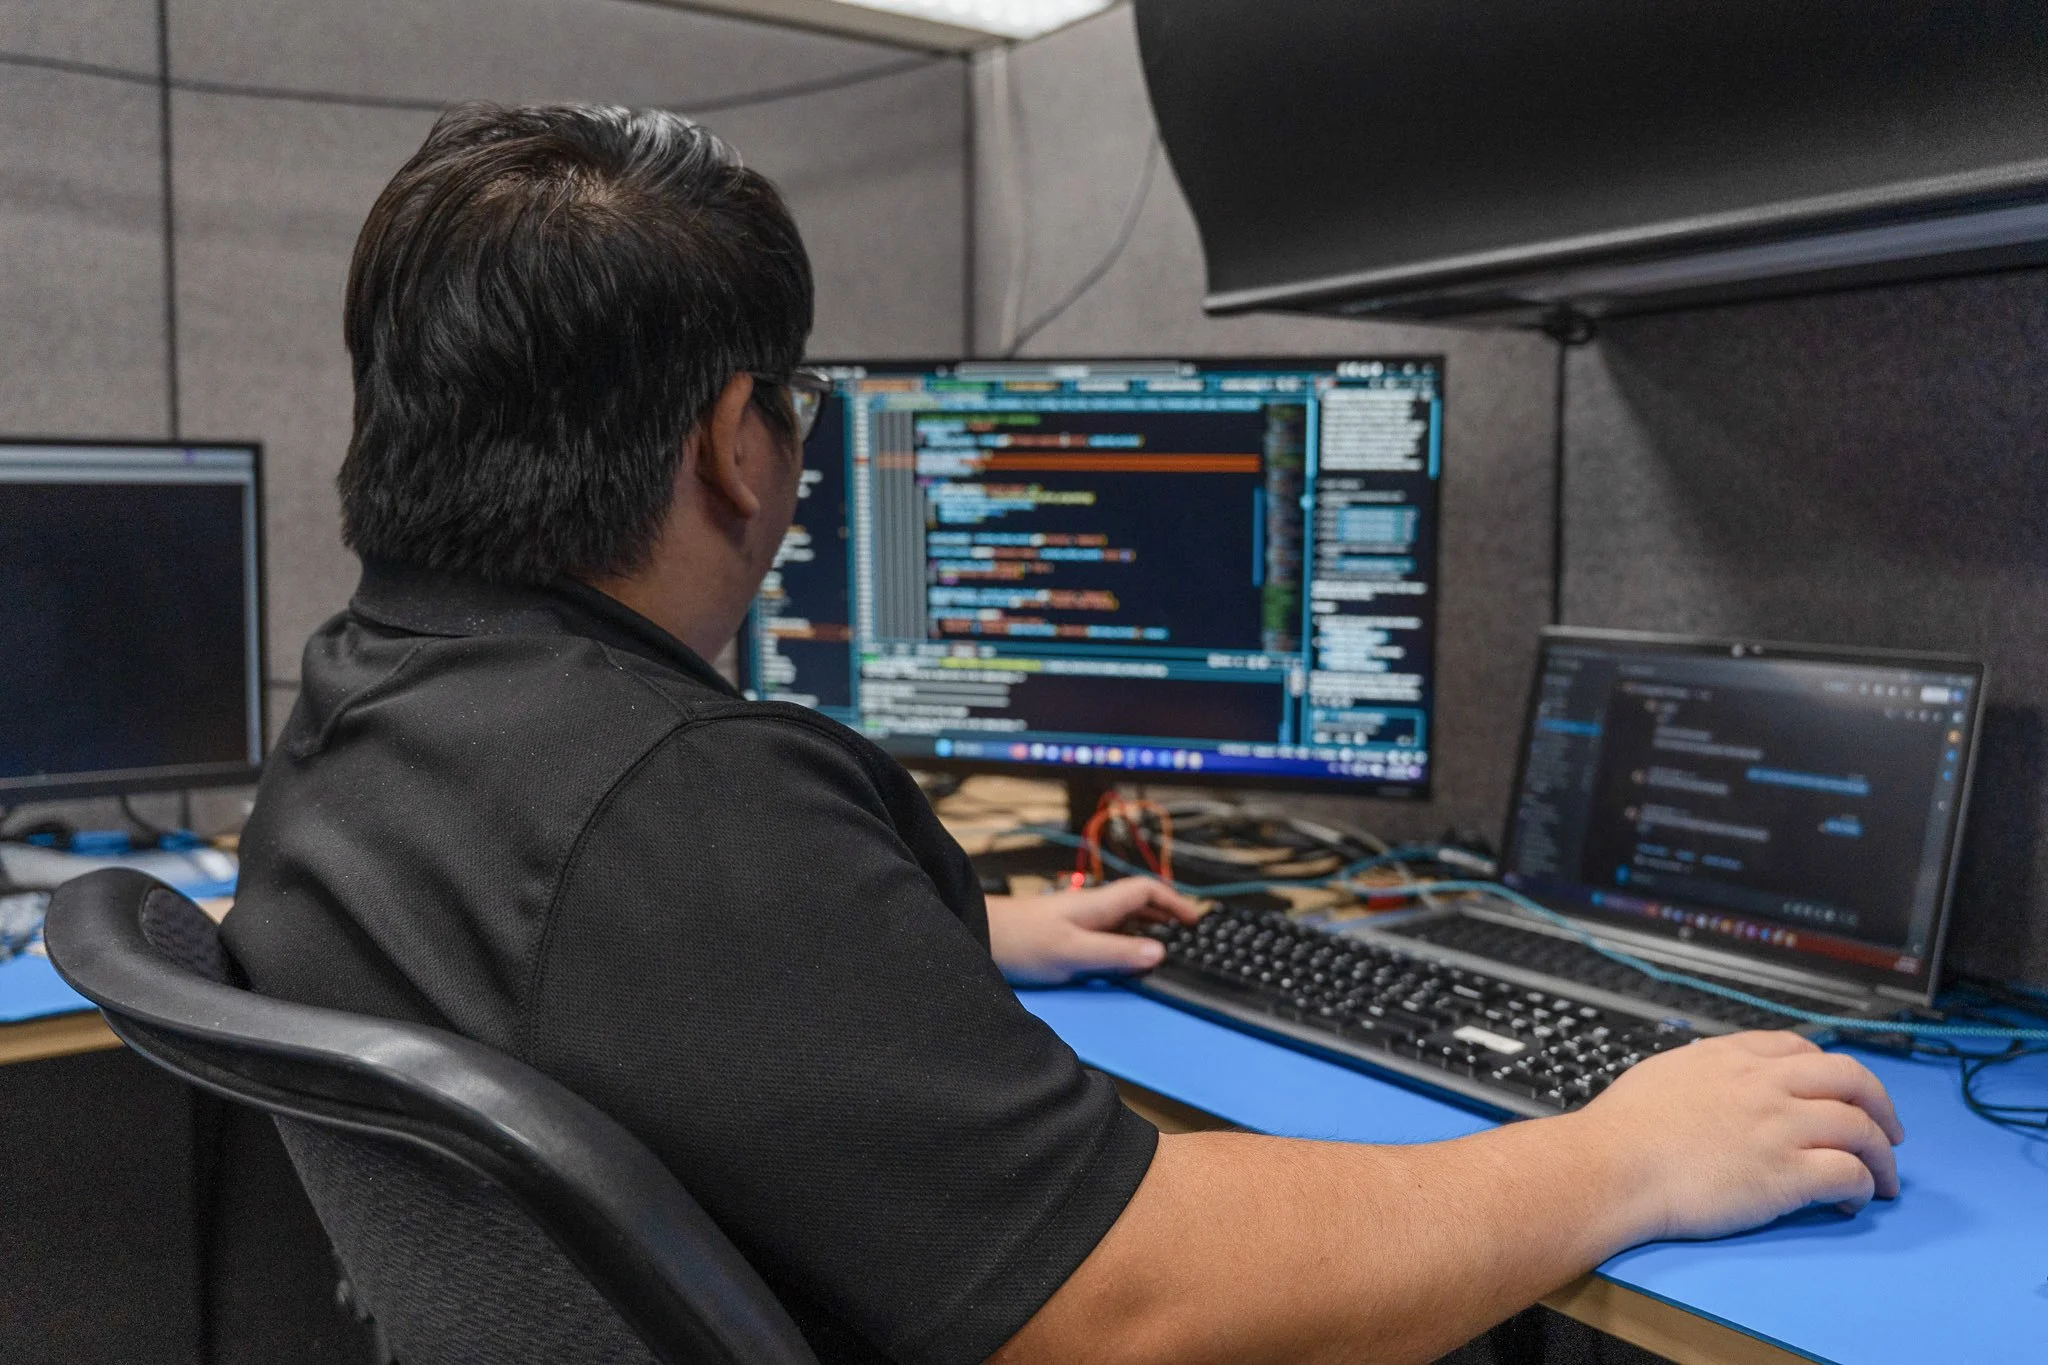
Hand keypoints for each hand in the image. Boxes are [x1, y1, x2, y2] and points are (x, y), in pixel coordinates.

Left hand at [987, 879, 1204, 985]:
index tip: (1195, 919)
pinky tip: (1126, 957)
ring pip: (1124, 917)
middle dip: (1166, 913)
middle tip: (1188, 933)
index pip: (1147, 890)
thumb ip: (1116, 953)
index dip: (1174, 901)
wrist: (983, 937)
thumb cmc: (1023, 941)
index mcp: (1099, 904)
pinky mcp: (1067, 933)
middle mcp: (1092, 907)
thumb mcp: (1074, 951)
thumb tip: (1160, 952)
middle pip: (1139, 902)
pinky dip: (1126, 940)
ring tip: (1166, 944)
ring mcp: (1079, 919)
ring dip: (1148, 926)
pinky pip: (1108, 931)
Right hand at [1569, 1030, 1903, 1241]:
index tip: (1841, 1092)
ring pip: (1862, 1128)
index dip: (1832, 1072)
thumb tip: (1707, 1075)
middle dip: (1881, 1105)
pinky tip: (1854, 1201)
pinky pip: (1849, 1174)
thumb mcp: (1662, 1073)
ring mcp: (1780, 1127)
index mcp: (1733, 1057)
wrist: (1614, 1165)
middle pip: (1851, 1079)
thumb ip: (1699, 1070)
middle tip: (1889, 1132)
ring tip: (1883, 1179)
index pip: (1804, 1049)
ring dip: (1882, 1155)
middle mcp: (1766, 1085)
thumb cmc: (1622, 1128)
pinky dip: (1862, 1187)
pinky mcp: (1787, 1174)